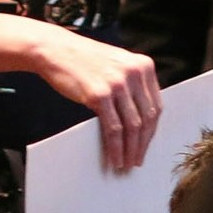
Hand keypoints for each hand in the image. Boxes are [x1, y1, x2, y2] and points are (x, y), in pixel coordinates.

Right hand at [30, 24, 162, 172]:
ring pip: (133, 126)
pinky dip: (116, 148)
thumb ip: (133, 84)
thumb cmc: (84, 59)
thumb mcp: (117, 65)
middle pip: (147, 117)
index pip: (156, 105)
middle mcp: (134, 73)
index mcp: (143, 65)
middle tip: (138, 159)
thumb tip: (142, 120)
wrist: (56, 50)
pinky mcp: (100, 95)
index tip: (147, 144)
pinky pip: (113, 129)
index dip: (152, 130)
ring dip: (131, 150)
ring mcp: (117, 84)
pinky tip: (114, 157)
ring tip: (127, 163)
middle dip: (143, 143)